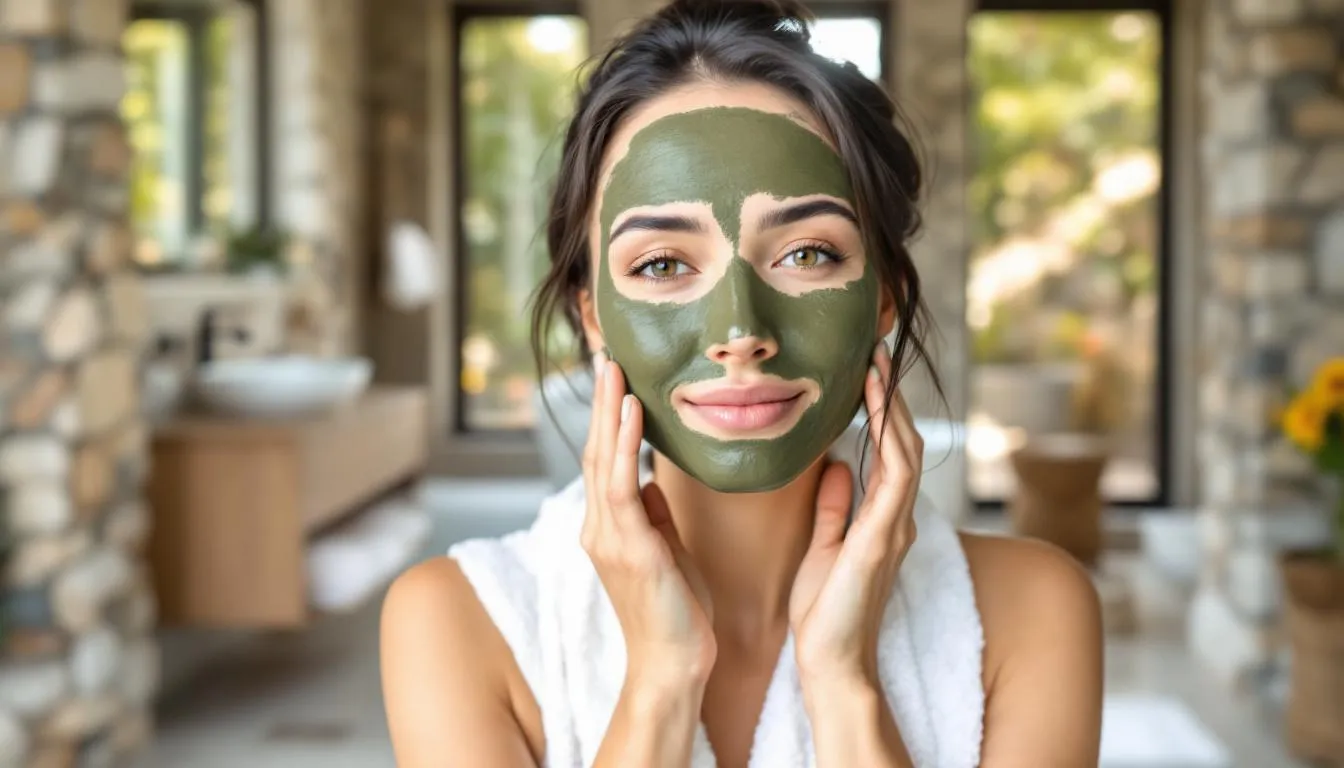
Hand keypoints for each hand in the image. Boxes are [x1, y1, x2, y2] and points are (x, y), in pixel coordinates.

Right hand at [581, 355, 716, 687]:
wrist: (674, 664)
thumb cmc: (676, 611)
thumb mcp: (665, 550)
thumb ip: (653, 514)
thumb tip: (651, 479)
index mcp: (608, 526)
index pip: (603, 459)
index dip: (605, 416)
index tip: (614, 375)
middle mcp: (599, 526)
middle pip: (594, 450)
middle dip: (599, 401)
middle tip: (606, 353)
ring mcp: (609, 536)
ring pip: (601, 459)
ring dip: (606, 410)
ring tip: (613, 367)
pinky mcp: (629, 548)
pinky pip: (621, 485)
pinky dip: (623, 444)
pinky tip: (629, 412)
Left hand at [788, 342, 921, 687]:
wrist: (831, 663)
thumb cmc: (824, 614)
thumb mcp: (823, 548)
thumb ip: (834, 509)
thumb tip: (836, 467)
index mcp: (879, 519)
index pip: (887, 452)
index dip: (880, 410)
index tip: (864, 371)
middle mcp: (894, 518)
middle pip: (901, 442)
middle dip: (890, 396)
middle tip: (874, 351)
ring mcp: (894, 527)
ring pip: (904, 450)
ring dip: (892, 406)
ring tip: (876, 364)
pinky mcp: (882, 538)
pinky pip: (895, 476)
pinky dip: (889, 437)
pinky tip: (876, 407)